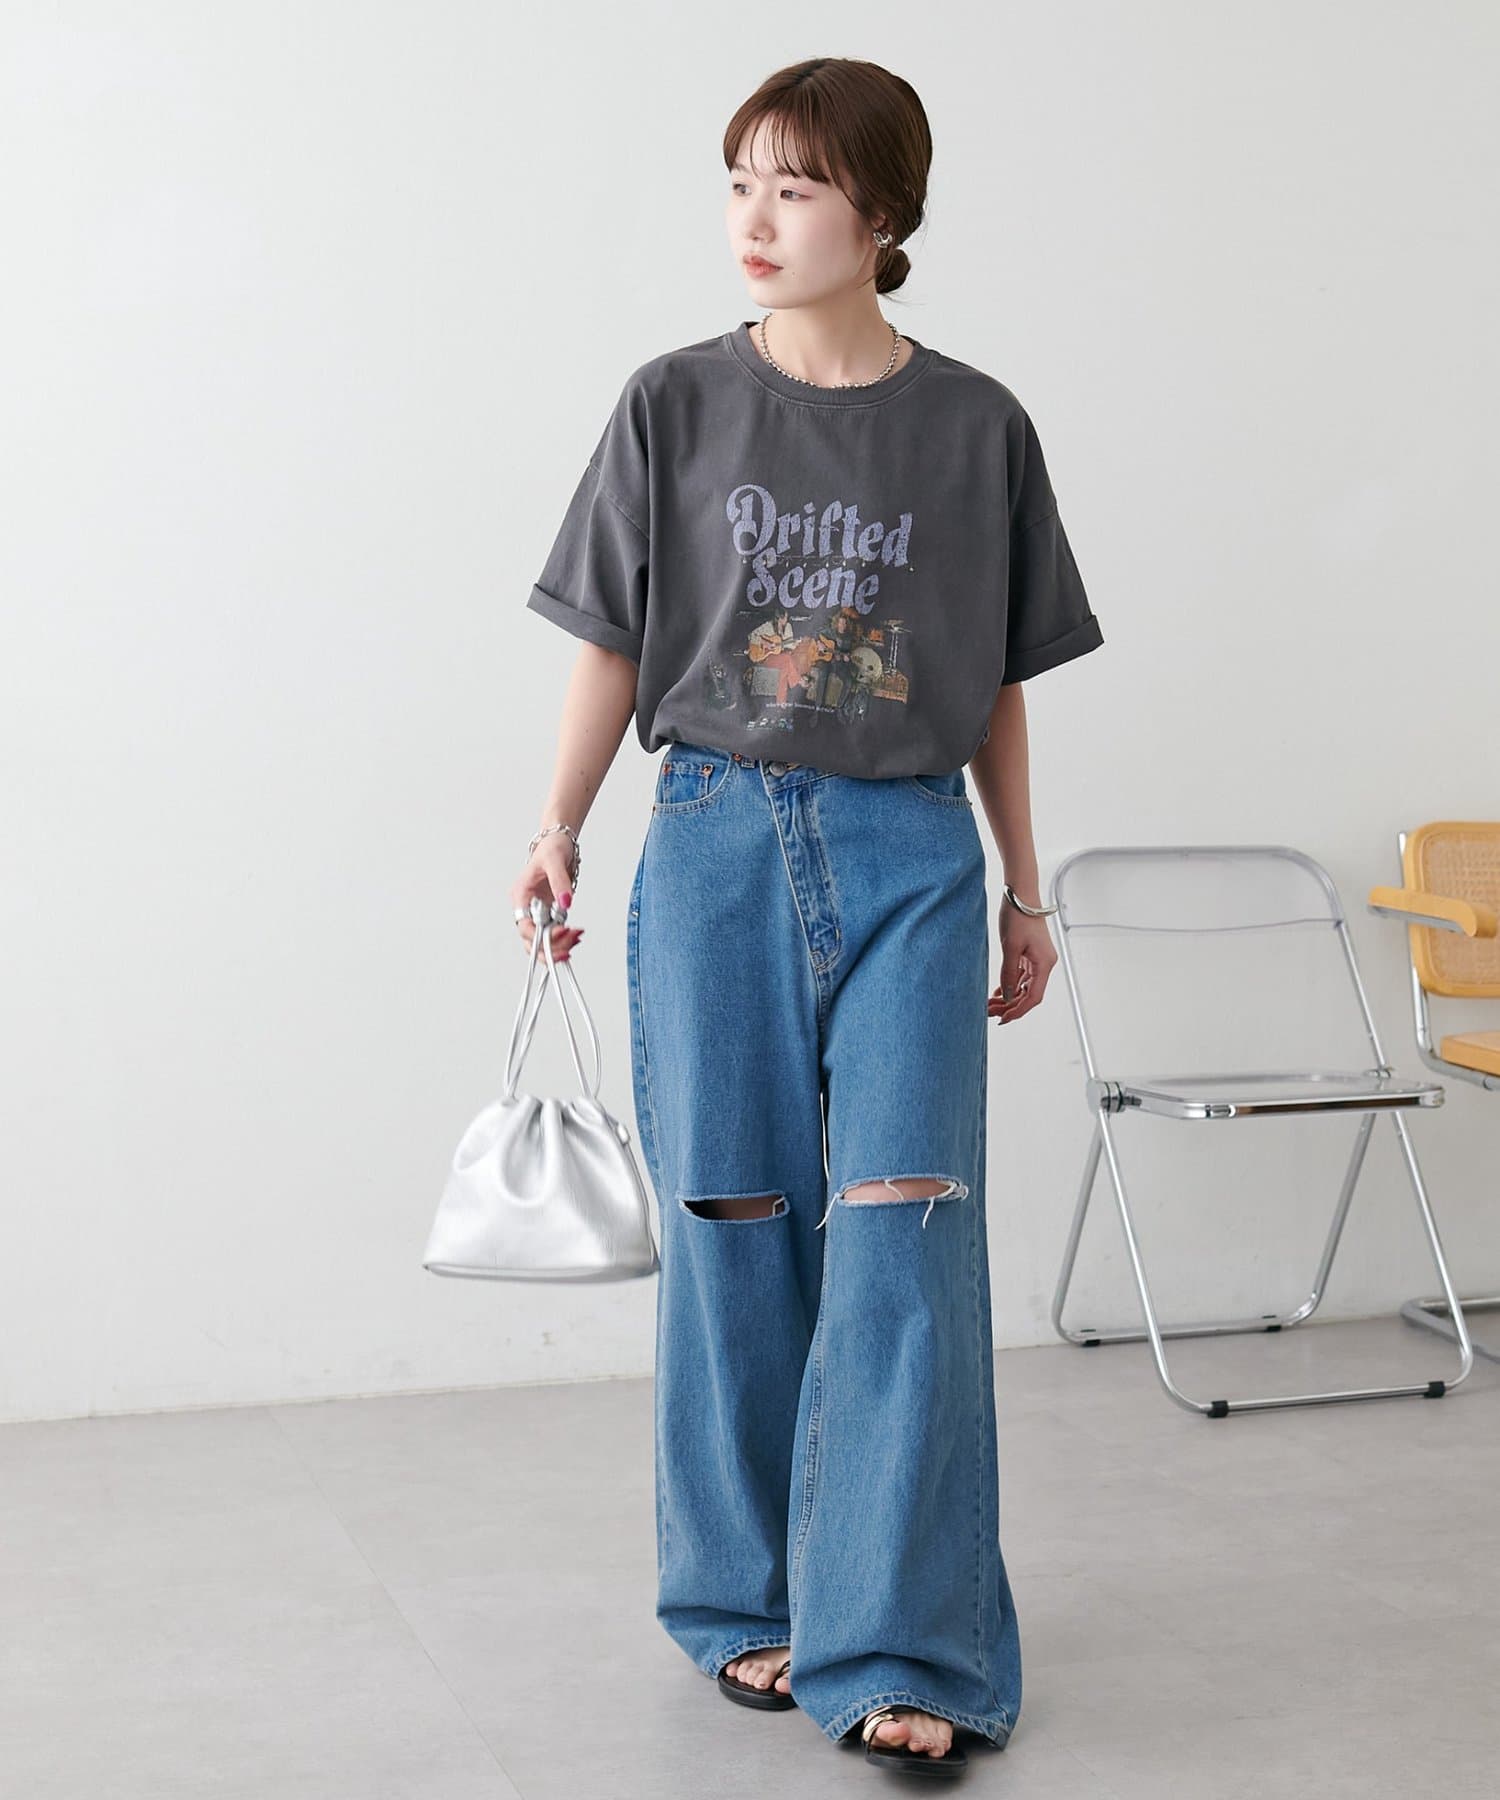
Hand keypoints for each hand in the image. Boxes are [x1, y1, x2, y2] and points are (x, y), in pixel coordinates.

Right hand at [511, 843, 584, 963]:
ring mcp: (538, 911)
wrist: (559, 843)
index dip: (540, 935)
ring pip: (541, 940)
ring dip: (558, 946)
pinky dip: (563, 939)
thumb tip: (565, 903)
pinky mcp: (549, 912)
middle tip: (568, 949)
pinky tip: (575, 937)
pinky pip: (552, 933)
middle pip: (530, 939)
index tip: (560, 933)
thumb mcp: (555, 860)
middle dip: (549, 948)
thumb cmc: (552, 847)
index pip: (524, 925)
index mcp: (521, 895)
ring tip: (576, 938)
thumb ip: (560, 883)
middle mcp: (526, 906)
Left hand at [987, 899, 1055, 1024]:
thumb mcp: (1010, 948)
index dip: (1019, 1011)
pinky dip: (1010, 984)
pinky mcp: (1029, 953)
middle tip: (991, 1012)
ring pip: (1024, 986)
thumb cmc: (1018, 916)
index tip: (1003, 1019)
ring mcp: (1037, 959)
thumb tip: (1008, 997)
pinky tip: (998, 992)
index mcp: (1044, 963)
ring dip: (1009, 996)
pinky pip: (1021, 976)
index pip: (1034, 997)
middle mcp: (1044, 963)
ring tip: (990, 1004)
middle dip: (1011, 1005)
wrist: (1020, 894)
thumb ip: (1009, 974)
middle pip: (1029, 994)